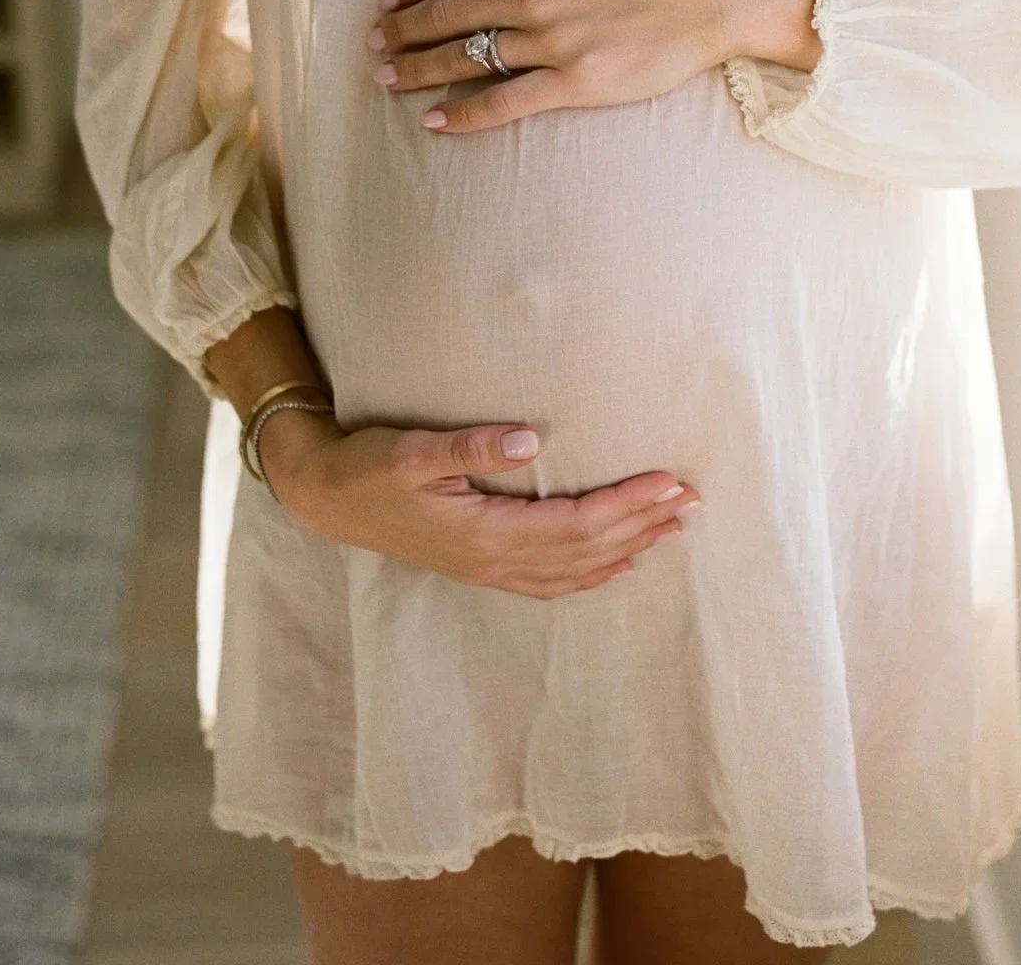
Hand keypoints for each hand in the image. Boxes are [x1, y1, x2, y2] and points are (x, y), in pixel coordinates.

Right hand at [257, 410, 701, 598]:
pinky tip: (619, 567)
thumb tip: (533, 438)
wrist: (325, 498)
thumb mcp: (412, 450)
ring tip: (674, 530)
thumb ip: (470, 447)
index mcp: (487, 533)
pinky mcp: (481, 566)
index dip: (628, 504)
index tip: (670, 482)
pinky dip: (593, 575)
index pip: (578, 523)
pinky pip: (551, 582)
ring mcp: (490, 569)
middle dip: (644, 525)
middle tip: (695, 503)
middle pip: (589, 550)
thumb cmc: (368, 467)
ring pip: (577, 571)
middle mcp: (496, 560)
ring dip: (629, 548)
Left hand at [366, 0, 813, 133]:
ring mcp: (551, 41)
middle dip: (400, 29)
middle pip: (444, 14)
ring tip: (387, 79)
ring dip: (417, 70)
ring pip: (464, 58)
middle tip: (373, 41)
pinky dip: (465, 115)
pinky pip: (506, 102)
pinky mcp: (575, 82)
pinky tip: (435, 122)